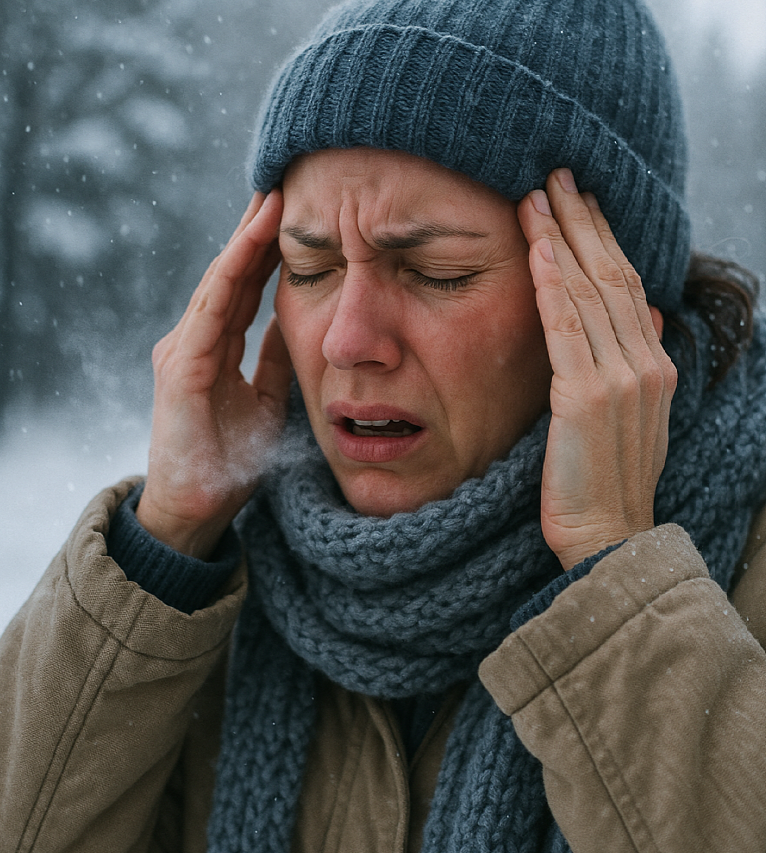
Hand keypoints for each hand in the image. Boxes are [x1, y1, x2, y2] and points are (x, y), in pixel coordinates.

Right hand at [136, 191, 290, 558]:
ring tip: (273, 196)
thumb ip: (275, 358)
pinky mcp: (183, 367)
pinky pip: (212, 311)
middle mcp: (196, 339)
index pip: (247, 286)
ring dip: (247, 239)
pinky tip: (250, 244)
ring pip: (221, 281)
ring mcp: (185, 349)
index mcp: (216, 346)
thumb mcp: (266, 397)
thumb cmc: (230, 457)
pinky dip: (232, 274)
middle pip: (232, 273)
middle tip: (284, 180)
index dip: (270, 249)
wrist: (199, 506)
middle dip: (258, 229)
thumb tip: (297, 320)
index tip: (298, 212)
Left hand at [517, 169, 676, 568]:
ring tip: (535, 195)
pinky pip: (567, 329)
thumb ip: (633, 360)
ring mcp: (621, 379)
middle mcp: (645, 362)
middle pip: (610, 274)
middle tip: (554, 174)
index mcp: (653, 364)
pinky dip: (551, 286)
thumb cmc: (606, 478)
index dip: (601, 238)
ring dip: (560, 239)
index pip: (626, 284)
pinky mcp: (587, 398)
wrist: (607, 534)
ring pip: (588, 292)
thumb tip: (640, 309)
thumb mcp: (630, 414)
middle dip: (580, 221)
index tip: (578, 201)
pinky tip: (534, 249)